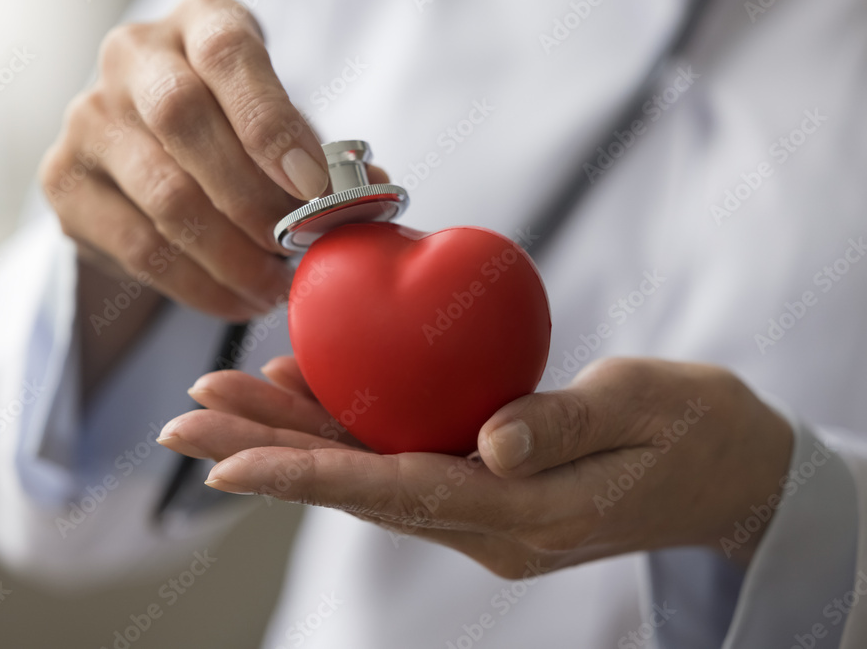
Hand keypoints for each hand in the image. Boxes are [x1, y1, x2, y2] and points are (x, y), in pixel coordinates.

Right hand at [39, 0, 331, 319]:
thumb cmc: (231, 126)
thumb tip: (369, 196)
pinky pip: (138, 248)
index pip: (228, 53)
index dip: (271, 122)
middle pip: (183, 120)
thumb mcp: (277, 117)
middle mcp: (131, 58)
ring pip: (163, 195)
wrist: (147, 148)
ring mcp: (88, 118)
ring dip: (232, 257)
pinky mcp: (65, 183)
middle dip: (253, 200)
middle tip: (297, 250)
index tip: (314, 188)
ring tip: (275, 289)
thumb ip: (317, 151)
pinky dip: (198, 286)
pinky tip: (238, 301)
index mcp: (196, 22)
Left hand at [157, 356, 793, 576]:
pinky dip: (346, 429)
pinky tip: (304, 391)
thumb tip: (488, 441)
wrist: (732, 471)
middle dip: (268, 453)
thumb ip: (567, 425)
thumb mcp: (649, 412)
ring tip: (221, 398)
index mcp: (524, 516)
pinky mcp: (484, 484)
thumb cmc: (698, 431)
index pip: (394, 493)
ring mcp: (483, 509)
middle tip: (184, 418)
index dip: (304, 475)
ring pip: (368, 472)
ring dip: (292, 438)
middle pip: (358, 486)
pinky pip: (399, 457)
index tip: (224, 460)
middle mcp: (488, 525)